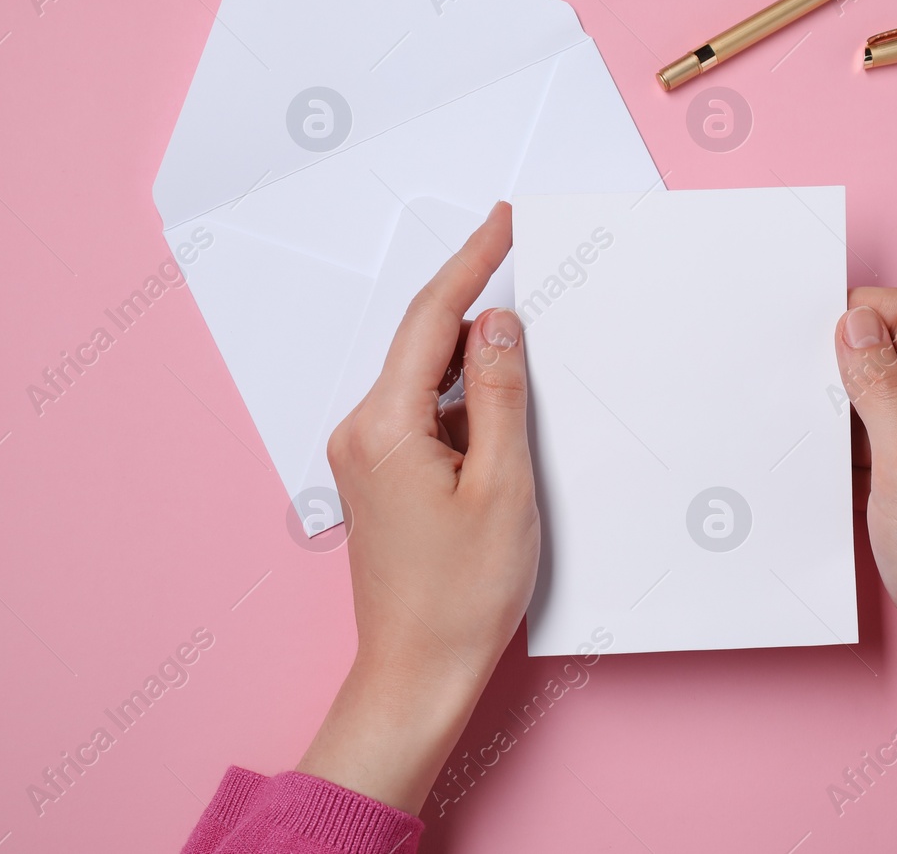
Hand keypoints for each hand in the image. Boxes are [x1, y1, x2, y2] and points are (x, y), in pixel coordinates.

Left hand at [298, 202, 538, 812]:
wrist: (417, 673)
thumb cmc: (460, 597)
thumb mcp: (503, 487)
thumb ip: (503, 395)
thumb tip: (500, 324)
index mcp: (384, 426)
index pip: (432, 318)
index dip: (473, 262)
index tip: (503, 222)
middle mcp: (360, 432)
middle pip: (427, 346)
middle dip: (482, 321)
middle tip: (535, 290)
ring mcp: (364, 456)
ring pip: (429, 385)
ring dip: (479, 380)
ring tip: (525, 423)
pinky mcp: (377, 477)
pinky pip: (425, 419)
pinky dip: (466, 414)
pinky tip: (503, 442)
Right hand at [835, 288, 896, 792]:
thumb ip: (880, 387)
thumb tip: (855, 322)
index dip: (858, 315)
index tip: (806, 337)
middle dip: (844, 359)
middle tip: (798, 384)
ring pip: (884, 395)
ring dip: (844, 406)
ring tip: (809, 432)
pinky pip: (881, 438)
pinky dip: (851, 444)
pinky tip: (824, 465)